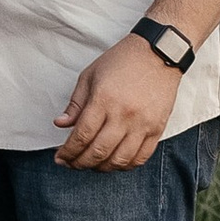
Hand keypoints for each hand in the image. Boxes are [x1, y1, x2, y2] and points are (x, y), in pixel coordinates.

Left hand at [55, 32, 180, 169]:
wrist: (159, 52)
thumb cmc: (122, 61)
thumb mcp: (90, 76)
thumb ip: (75, 103)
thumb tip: (60, 124)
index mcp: (104, 100)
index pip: (81, 136)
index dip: (68, 152)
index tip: (60, 157)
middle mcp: (124, 115)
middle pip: (98, 152)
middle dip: (80, 163)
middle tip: (71, 164)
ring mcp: (142, 124)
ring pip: (119, 160)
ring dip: (101, 168)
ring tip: (91, 164)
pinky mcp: (157, 128)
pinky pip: (141, 157)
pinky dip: (125, 166)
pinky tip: (115, 162)